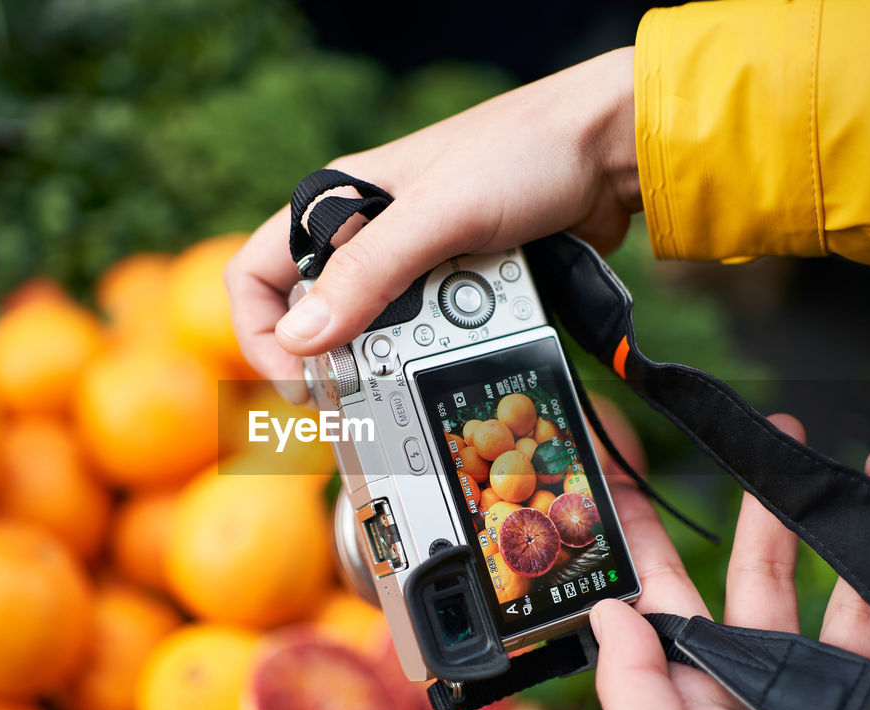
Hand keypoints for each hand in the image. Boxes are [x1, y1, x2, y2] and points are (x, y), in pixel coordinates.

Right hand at [224, 48, 640, 395]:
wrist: (611, 151)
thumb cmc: (524, 153)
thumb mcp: (439, 213)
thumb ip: (369, 273)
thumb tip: (302, 341)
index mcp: (341, 201)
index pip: (258, 273)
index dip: (262, 332)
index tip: (299, 380)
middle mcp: (369, 233)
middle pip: (317, 319)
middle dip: (339, 360)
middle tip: (364, 399)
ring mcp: (416, 264)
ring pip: (378, 336)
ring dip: (403, 355)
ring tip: (438, 353)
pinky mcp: (460, 286)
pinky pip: (433, 336)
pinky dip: (447, 348)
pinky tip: (475, 340)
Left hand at [592, 414, 869, 709]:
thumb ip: (632, 684)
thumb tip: (607, 608)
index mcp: (700, 687)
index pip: (668, 589)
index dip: (650, 530)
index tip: (641, 466)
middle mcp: (765, 686)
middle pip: (769, 574)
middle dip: (779, 507)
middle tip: (791, 442)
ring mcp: (837, 708)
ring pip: (859, 604)